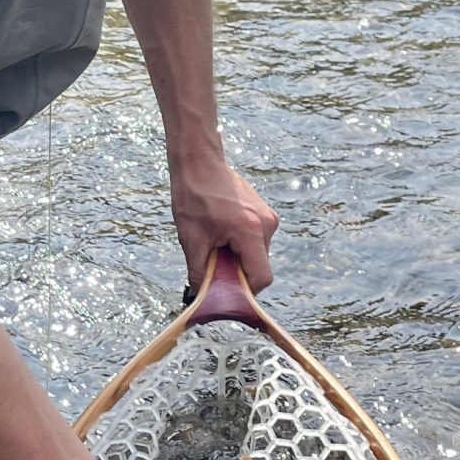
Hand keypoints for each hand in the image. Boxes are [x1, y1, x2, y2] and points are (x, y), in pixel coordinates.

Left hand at [169, 158, 278, 294]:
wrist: (199, 162)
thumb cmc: (194, 196)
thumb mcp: (191, 239)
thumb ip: (200, 273)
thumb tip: (201, 297)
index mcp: (250, 231)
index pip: (261, 278)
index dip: (243, 291)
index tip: (224, 290)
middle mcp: (266, 224)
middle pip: (258, 267)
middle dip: (236, 274)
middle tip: (212, 266)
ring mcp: (268, 217)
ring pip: (257, 255)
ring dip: (237, 258)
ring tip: (214, 243)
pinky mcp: (264, 214)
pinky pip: (256, 241)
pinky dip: (240, 246)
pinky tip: (221, 234)